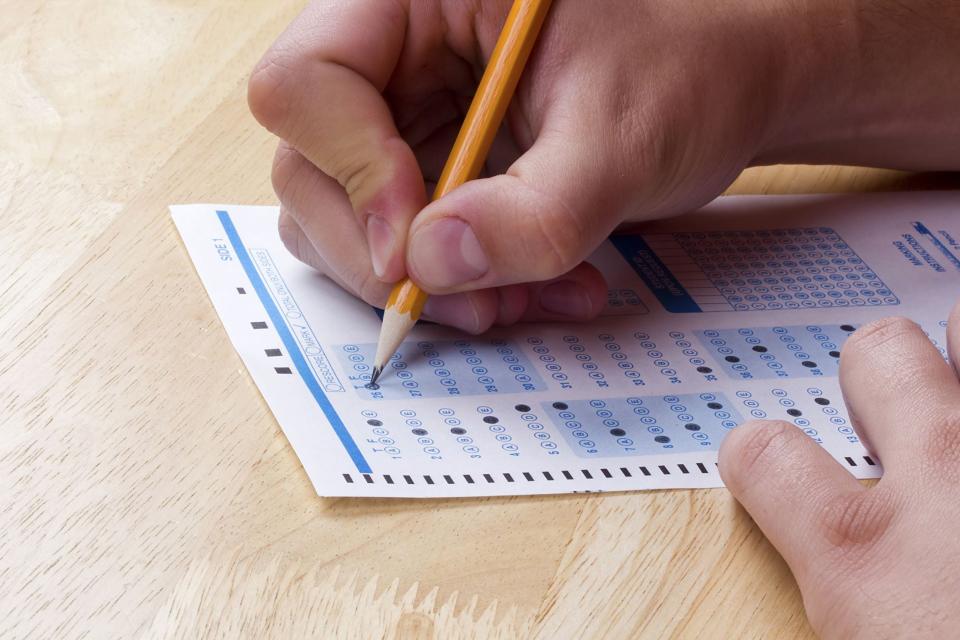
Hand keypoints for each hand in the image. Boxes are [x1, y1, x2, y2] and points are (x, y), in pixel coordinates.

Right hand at [247, 0, 802, 330]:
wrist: (722, 92)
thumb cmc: (686, 76)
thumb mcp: (623, 140)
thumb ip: (534, 211)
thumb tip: (428, 266)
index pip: (307, 77)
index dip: (349, 167)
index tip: (416, 242)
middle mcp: (395, 50)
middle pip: (310, 165)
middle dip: (386, 257)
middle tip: (472, 304)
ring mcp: (404, 115)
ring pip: (343, 220)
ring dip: (424, 285)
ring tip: (522, 302)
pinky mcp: (425, 167)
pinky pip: (397, 245)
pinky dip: (453, 287)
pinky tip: (528, 292)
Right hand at [720, 303, 959, 637]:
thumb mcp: (862, 635)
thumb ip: (836, 598)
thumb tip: (823, 585)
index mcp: (864, 557)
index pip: (765, 457)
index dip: (757, 455)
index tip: (767, 463)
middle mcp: (945, 476)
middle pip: (881, 351)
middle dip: (878, 371)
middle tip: (895, 417)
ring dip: (959, 357)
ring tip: (956, 407)